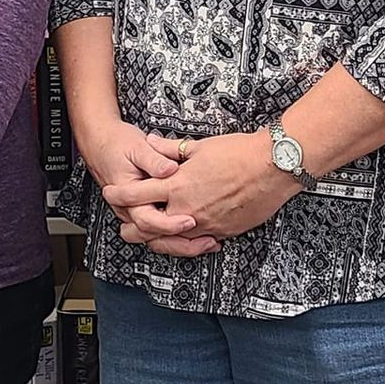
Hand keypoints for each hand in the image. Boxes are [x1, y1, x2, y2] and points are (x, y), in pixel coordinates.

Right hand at [82, 119, 213, 256]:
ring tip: (208, 242)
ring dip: (183, 244)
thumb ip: (154, 160)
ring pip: (158, 239)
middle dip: (181, 244)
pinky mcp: (146, 210)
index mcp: (128, 197)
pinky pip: (162, 231)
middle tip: (206, 241)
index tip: (190, 221)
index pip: (147, 220)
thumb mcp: (137, 147)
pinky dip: (180, 235)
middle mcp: (131, 209)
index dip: (169, 224)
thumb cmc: (117, 144)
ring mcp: (138, 212)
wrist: (101, 142)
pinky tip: (200, 233)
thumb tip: (170, 169)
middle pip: (154, 238)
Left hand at [113, 131, 294, 249]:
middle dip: (132, 228)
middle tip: (126, 224)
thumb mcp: (201, 147)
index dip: (119, 195)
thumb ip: (172, 150)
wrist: (273, 167)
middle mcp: (186, 209)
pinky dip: (190, 239)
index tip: (111, 193)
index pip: (136, 194)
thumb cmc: (240, 153)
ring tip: (155, 233)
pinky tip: (189, 233)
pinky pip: (198, 242)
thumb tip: (152, 142)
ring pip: (172, 241)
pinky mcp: (223, 231)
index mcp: (177, 185)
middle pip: (147, 228)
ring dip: (160, 237)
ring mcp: (205, 224)